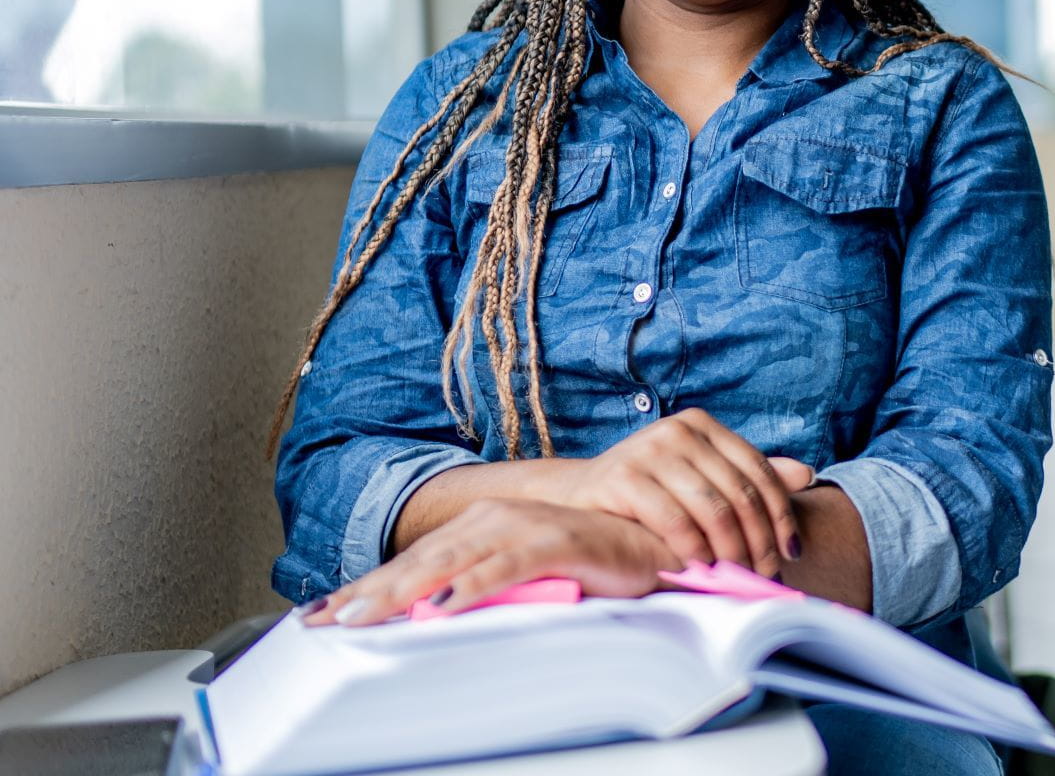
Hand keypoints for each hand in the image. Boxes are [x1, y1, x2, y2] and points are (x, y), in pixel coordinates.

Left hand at [306, 500, 677, 626]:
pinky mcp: (553, 541)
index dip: (364, 587)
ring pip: (449, 562)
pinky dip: (468, 587)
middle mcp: (494, 519)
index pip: (412, 562)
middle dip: (367, 592)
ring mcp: (522, 527)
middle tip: (323, 620)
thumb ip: (480, 589)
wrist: (652, 540)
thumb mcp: (523, 579)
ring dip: (401, 590)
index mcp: (482, 527)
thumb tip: (427, 618)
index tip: (318, 614)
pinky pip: (502, 568)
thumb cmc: (591, 561)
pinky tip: (438, 606)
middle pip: (419, 562)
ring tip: (360, 616)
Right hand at [553, 409, 813, 577]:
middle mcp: (679, 430)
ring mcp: (650, 450)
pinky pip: (676, 522)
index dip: (781, 515)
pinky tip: (702, 572)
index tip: (792, 553)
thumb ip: (747, 476)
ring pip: (714, 510)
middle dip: (760, 542)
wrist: (577, 499)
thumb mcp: (700, 478)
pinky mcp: (624, 476)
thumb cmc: (648, 493)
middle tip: (767, 577)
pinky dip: (695, 551)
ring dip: (733, 552)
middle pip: (741, 493)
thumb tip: (806, 475)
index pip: (759, 472)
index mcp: (702, 426)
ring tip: (739, 580)